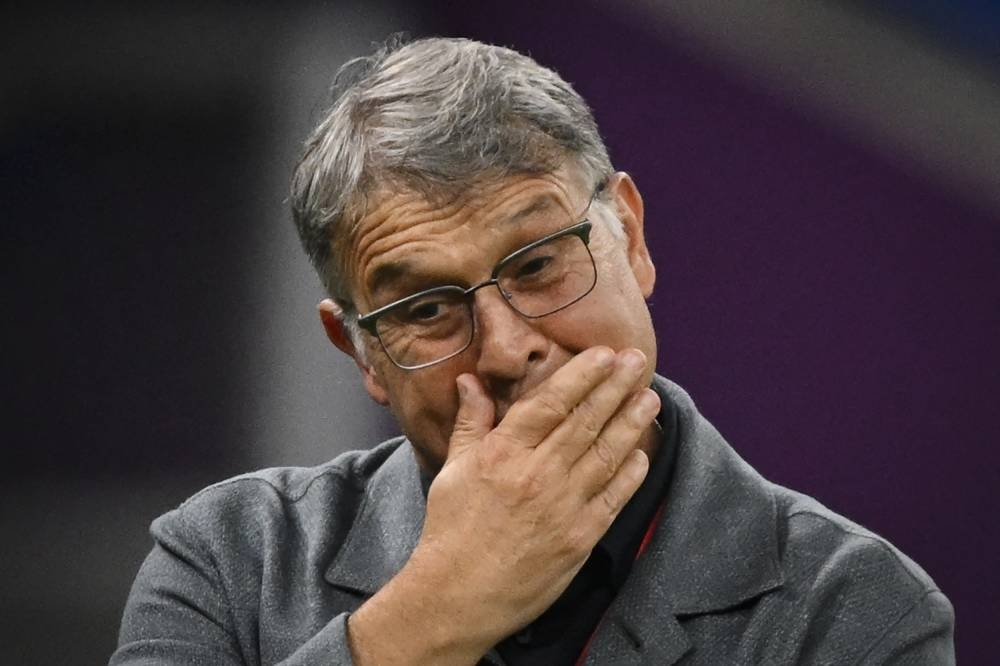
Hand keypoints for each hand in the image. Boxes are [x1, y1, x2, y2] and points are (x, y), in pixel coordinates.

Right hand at [348, 346, 658, 664]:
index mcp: (503, 453)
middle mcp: (537, 474)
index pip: (551, 402)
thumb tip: (471, 381)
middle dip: (615, 387)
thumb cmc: (451, 530)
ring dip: (631, 423)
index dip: (582, 374)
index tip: (605, 354)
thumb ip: (471, 422)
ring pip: (605, 455)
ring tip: (649, 398)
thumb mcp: (453, 469)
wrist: (457, 596)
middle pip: (585, 421)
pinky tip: (642, 452)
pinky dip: (630, 474)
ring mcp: (562, 508)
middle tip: (637, 360)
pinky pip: (612, 499)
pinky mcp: (579, 540)